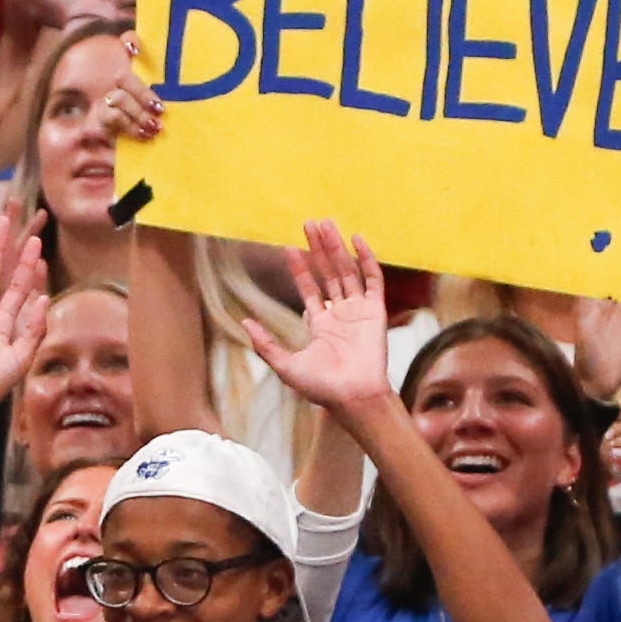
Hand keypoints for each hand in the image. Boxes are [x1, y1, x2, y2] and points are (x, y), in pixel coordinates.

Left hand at [239, 218, 398, 414]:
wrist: (353, 398)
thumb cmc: (322, 389)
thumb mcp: (286, 365)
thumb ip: (265, 344)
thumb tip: (244, 322)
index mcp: (321, 325)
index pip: (309, 289)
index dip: (299, 268)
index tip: (287, 248)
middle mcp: (341, 315)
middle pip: (328, 273)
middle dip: (318, 249)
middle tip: (309, 223)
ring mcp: (359, 312)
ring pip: (347, 271)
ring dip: (336, 247)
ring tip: (325, 224)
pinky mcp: (376, 312)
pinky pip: (372, 280)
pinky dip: (366, 259)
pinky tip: (355, 240)